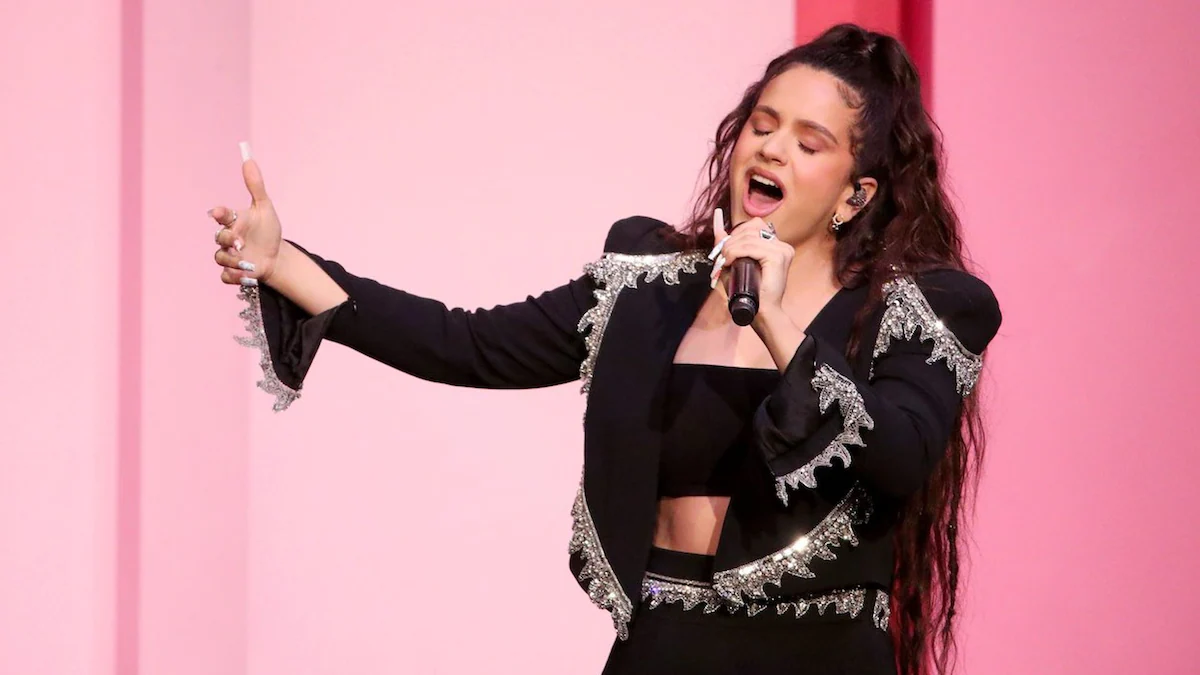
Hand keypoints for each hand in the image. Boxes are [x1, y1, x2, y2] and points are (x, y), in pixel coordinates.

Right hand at [209, 142, 282, 286]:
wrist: (276, 255)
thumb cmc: (267, 230)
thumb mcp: (265, 208)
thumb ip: (256, 186)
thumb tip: (249, 160)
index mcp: (234, 221)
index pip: (222, 215)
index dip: (220, 214)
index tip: (221, 213)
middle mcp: (228, 238)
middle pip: (219, 238)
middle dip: (228, 239)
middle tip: (240, 242)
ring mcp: (229, 256)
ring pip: (220, 258)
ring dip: (233, 260)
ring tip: (248, 263)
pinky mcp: (233, 272)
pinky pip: (225, 276)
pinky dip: (233, 276)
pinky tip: (245, 275)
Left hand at [707, 209, 793, 317]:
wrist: (761, 312)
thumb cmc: (748, 292)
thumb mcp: (735, 266)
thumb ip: (728, 248)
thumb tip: (719, 230)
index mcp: (774, 246)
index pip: (755, 225)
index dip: (736, 226)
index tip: (718, 219)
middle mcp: (780, 245)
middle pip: (750, 228)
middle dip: (731, 241)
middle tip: (723, 257)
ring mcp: (781, 249)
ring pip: (747, 238)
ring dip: (730, 249)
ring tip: (726, 262)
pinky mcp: (778, 256)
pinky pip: (750, 247)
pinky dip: (735, 252)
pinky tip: (730, 262)